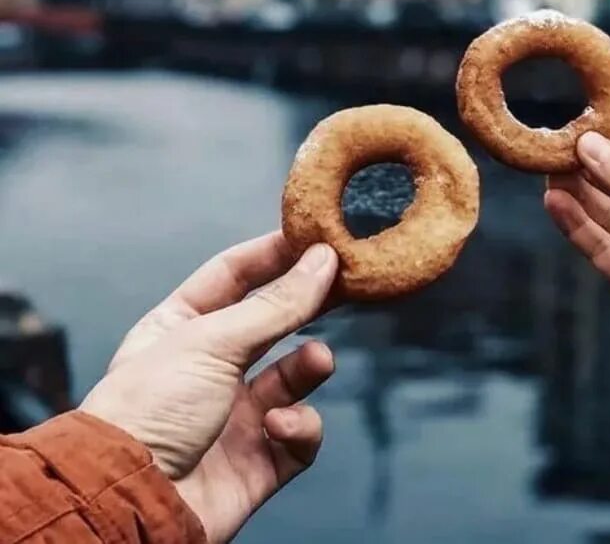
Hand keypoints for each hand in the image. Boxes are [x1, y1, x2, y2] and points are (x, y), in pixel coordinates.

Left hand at [81, 233, 338, 543]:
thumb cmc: (152, 408)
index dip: (274, 252)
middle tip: (349, 281)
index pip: (234, 274)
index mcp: (182, 326)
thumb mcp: (213, 341)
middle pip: (272, 320)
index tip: (317, 235)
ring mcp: (235, 414)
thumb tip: (324, 258)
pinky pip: (297, 434)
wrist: (130, 504)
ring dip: (310, 366)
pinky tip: (279, 426)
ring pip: (292, 377)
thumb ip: (276, 304)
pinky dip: (297, 426)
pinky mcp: (257, 461)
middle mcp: (210, 365)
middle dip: (308, 302)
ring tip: (319, 360)